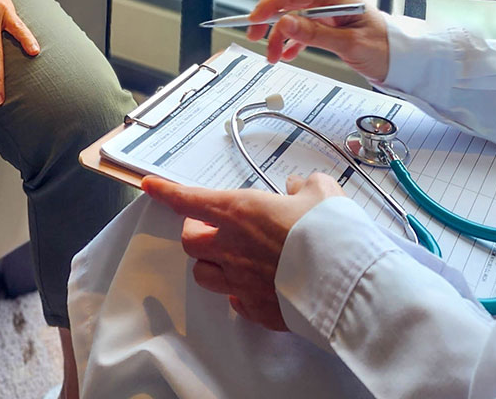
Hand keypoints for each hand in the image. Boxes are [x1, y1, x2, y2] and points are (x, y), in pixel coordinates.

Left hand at [142, 172, 342, 330]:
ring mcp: (241, 282)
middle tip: (210, 227)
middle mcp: (232, 248)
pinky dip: (237, 291)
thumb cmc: (331, 233)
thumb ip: (305, 186)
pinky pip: (234, 300)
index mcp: (241, 212)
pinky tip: (254, 284)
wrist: (347, 283)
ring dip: (210, 263)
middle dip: (195, 233)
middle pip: (190, 242)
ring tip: (229, 257)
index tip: (149, 186)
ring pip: (204, 274)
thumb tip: (299, 186)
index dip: (166, 191)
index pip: (190, 200)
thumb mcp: (323, 193)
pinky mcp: (256, 310)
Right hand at [247, 0, 390, 83]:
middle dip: (268, 20)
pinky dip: (291, 43)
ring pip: (291, 19)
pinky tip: (288, 55)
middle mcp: (328, 1)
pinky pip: (301, 31)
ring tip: (274, 56)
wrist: (402, 61)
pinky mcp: (327, 28)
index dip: (268, 4)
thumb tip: (285, 23)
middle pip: (287, 3)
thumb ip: (314, 34)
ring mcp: (327, 14)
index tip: (254, 20)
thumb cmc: (385, 49)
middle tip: (255, 38)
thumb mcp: (348, 44)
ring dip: (278, 37)